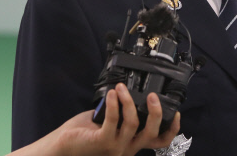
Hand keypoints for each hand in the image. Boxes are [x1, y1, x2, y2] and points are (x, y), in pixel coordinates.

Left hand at [11, 83, 179, 155]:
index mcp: (131, 144)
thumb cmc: (83, 133)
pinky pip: (113, 120)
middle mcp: (127, 149)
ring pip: (133, 122)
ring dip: (128, 100)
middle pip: (152, 133)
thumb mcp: (109, 122)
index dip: (172, 129)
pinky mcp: (102, 143)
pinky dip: (114, 104)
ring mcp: (116, 148)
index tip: (176, 112)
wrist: (60, 146)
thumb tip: (130, 92)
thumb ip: (122, 113)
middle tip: (152, 94)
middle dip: (156, 111)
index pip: (159, 142)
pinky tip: (112, 94)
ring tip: (121, 88)